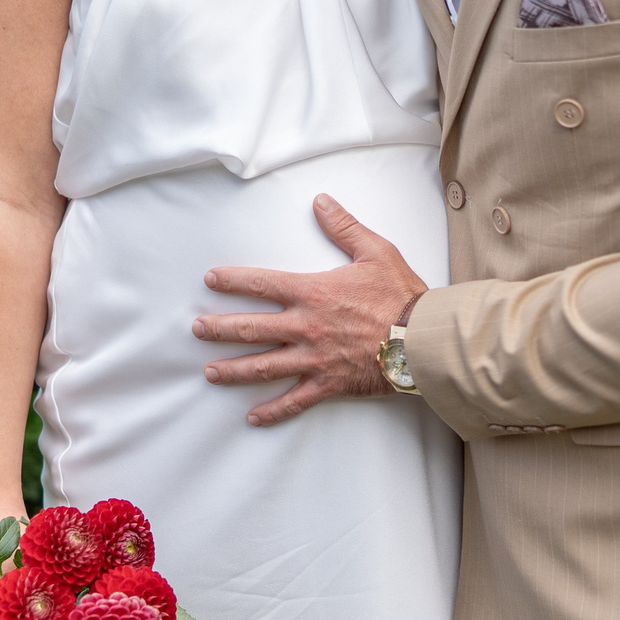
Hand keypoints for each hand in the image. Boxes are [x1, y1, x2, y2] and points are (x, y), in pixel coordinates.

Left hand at [195, 194, 426, 426]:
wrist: (423, 339)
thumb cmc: (402, 295)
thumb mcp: (375, 251)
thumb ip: (344, 227)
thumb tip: (320, 201)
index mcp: (313, 293)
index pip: (262, 284)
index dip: (233, 281)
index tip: (210, 280)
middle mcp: (306, 327)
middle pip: (250, 329)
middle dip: (219, 329)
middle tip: (197, 329)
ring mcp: (314, 359)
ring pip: (263, 367)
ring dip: (233, 370)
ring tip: (210, 372)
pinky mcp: (328, 384)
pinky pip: (295, 401)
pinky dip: (273, 411)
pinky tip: (254, 418)